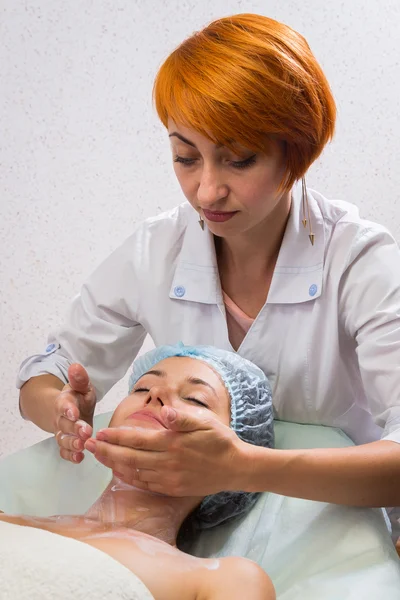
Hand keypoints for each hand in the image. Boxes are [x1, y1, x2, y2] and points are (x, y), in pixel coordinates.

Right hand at [54, 364, 95, 462]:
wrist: (71, 409)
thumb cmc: (79, 397)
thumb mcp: (82, 386)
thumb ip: (80, 379)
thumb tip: (75, 366)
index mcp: (65, 401)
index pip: (64, 404)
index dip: (67, 409)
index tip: (73, 413)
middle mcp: (61, 418)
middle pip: (64, 424)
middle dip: (74, 428)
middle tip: (85, 432)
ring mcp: (62, 431)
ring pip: (63, 439)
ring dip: (72, 443)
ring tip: (82, 446)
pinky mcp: (66, 442)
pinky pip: (64, 450)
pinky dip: (70, 455)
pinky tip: (79, 458)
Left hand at [84, 407, 247, 495]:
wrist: (236, 467)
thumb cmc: (219, 439)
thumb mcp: (204, 421)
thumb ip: (181, 417)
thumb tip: (164, 411)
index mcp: (172, 442)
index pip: (136, 440)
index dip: (116, 437)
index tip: (100, 434)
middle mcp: (167, 462)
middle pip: (129, 458)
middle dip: (106, 452)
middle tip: (88, 446)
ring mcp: (169, 478)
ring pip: (134, 472)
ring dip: (114, 465)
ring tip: (99, 458)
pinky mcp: (172, 489)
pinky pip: (145, 484)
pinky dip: (130, 478)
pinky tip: (121, 472)